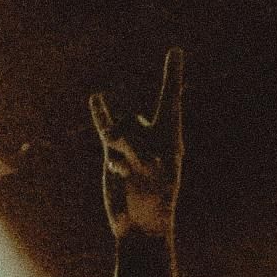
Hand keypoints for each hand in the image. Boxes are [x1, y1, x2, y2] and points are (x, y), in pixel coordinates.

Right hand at [90, 46, 182, 238]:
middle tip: (139, 169)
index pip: (170, 99)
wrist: (142, 226)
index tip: (176, 51)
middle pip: (133, 123)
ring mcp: (130, 145)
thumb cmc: (156, 203)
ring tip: (121, 163)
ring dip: (115, 138)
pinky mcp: (112, 154)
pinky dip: (102, 119)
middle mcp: (150, 137)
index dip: (172, 75)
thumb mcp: (151, 176)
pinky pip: (104, 129)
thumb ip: (133, 151)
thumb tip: (112, 137)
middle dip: (129, 142)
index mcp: (169, 138)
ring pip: (116, 127)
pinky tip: (100, 107)